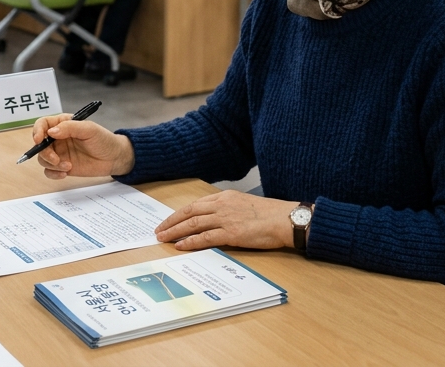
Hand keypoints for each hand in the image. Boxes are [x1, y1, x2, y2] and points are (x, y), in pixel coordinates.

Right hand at [32, 115, 134, 179]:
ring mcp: (59, 153)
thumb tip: (51, 131)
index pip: (43, 124)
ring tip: (68, 166)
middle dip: (45, 153)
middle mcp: (58, 138)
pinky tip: (65, 173)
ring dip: (52, 164)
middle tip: (56, 159)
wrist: (114, 158)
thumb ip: (70, 127)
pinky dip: (53, 173)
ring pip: (43, 159)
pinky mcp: (62, 166)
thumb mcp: (89, 129)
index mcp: (63, 124)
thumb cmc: (104, 140)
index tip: (38, 140)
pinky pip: (49, 171)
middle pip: (40, 144)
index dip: (37, 131)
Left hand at [154, 191, 298, 250]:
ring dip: (175, 232)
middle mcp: (222, 205)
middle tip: (158, 231)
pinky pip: (205, 237)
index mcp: (225, 197)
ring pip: (193, 224)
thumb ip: (228, 209)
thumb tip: (215, 220)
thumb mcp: (245, 205)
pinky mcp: (231, 233)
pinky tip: (180, 246)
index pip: (196, 205)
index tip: (169, 221)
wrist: (286, 219)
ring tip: (163, 239)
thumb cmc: (270, 214)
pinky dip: (190, 242)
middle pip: (189, 212)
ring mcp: (226, 218)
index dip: (179, 213)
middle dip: (171, 222)